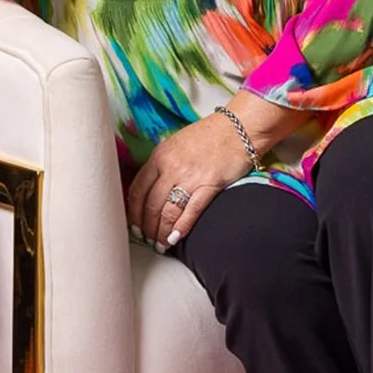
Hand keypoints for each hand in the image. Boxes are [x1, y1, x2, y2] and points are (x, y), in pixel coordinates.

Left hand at [126, 114, 254, 250]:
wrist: (239, 128)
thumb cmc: (210, 135)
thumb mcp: (176, 143)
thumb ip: (162, 164)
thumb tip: (151, 189)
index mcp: (160, 156)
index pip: (138, 189)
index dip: (133, 212)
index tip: (134, 224)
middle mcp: (171, 167)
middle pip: (151, 205)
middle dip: (147, 227)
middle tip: (147, 239)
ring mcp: (190, 177)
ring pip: (168, 212)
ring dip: (162, 232)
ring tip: (161, 244)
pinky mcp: (210, 185)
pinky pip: (191, 212)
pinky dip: (181, 228)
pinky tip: (176, 238)